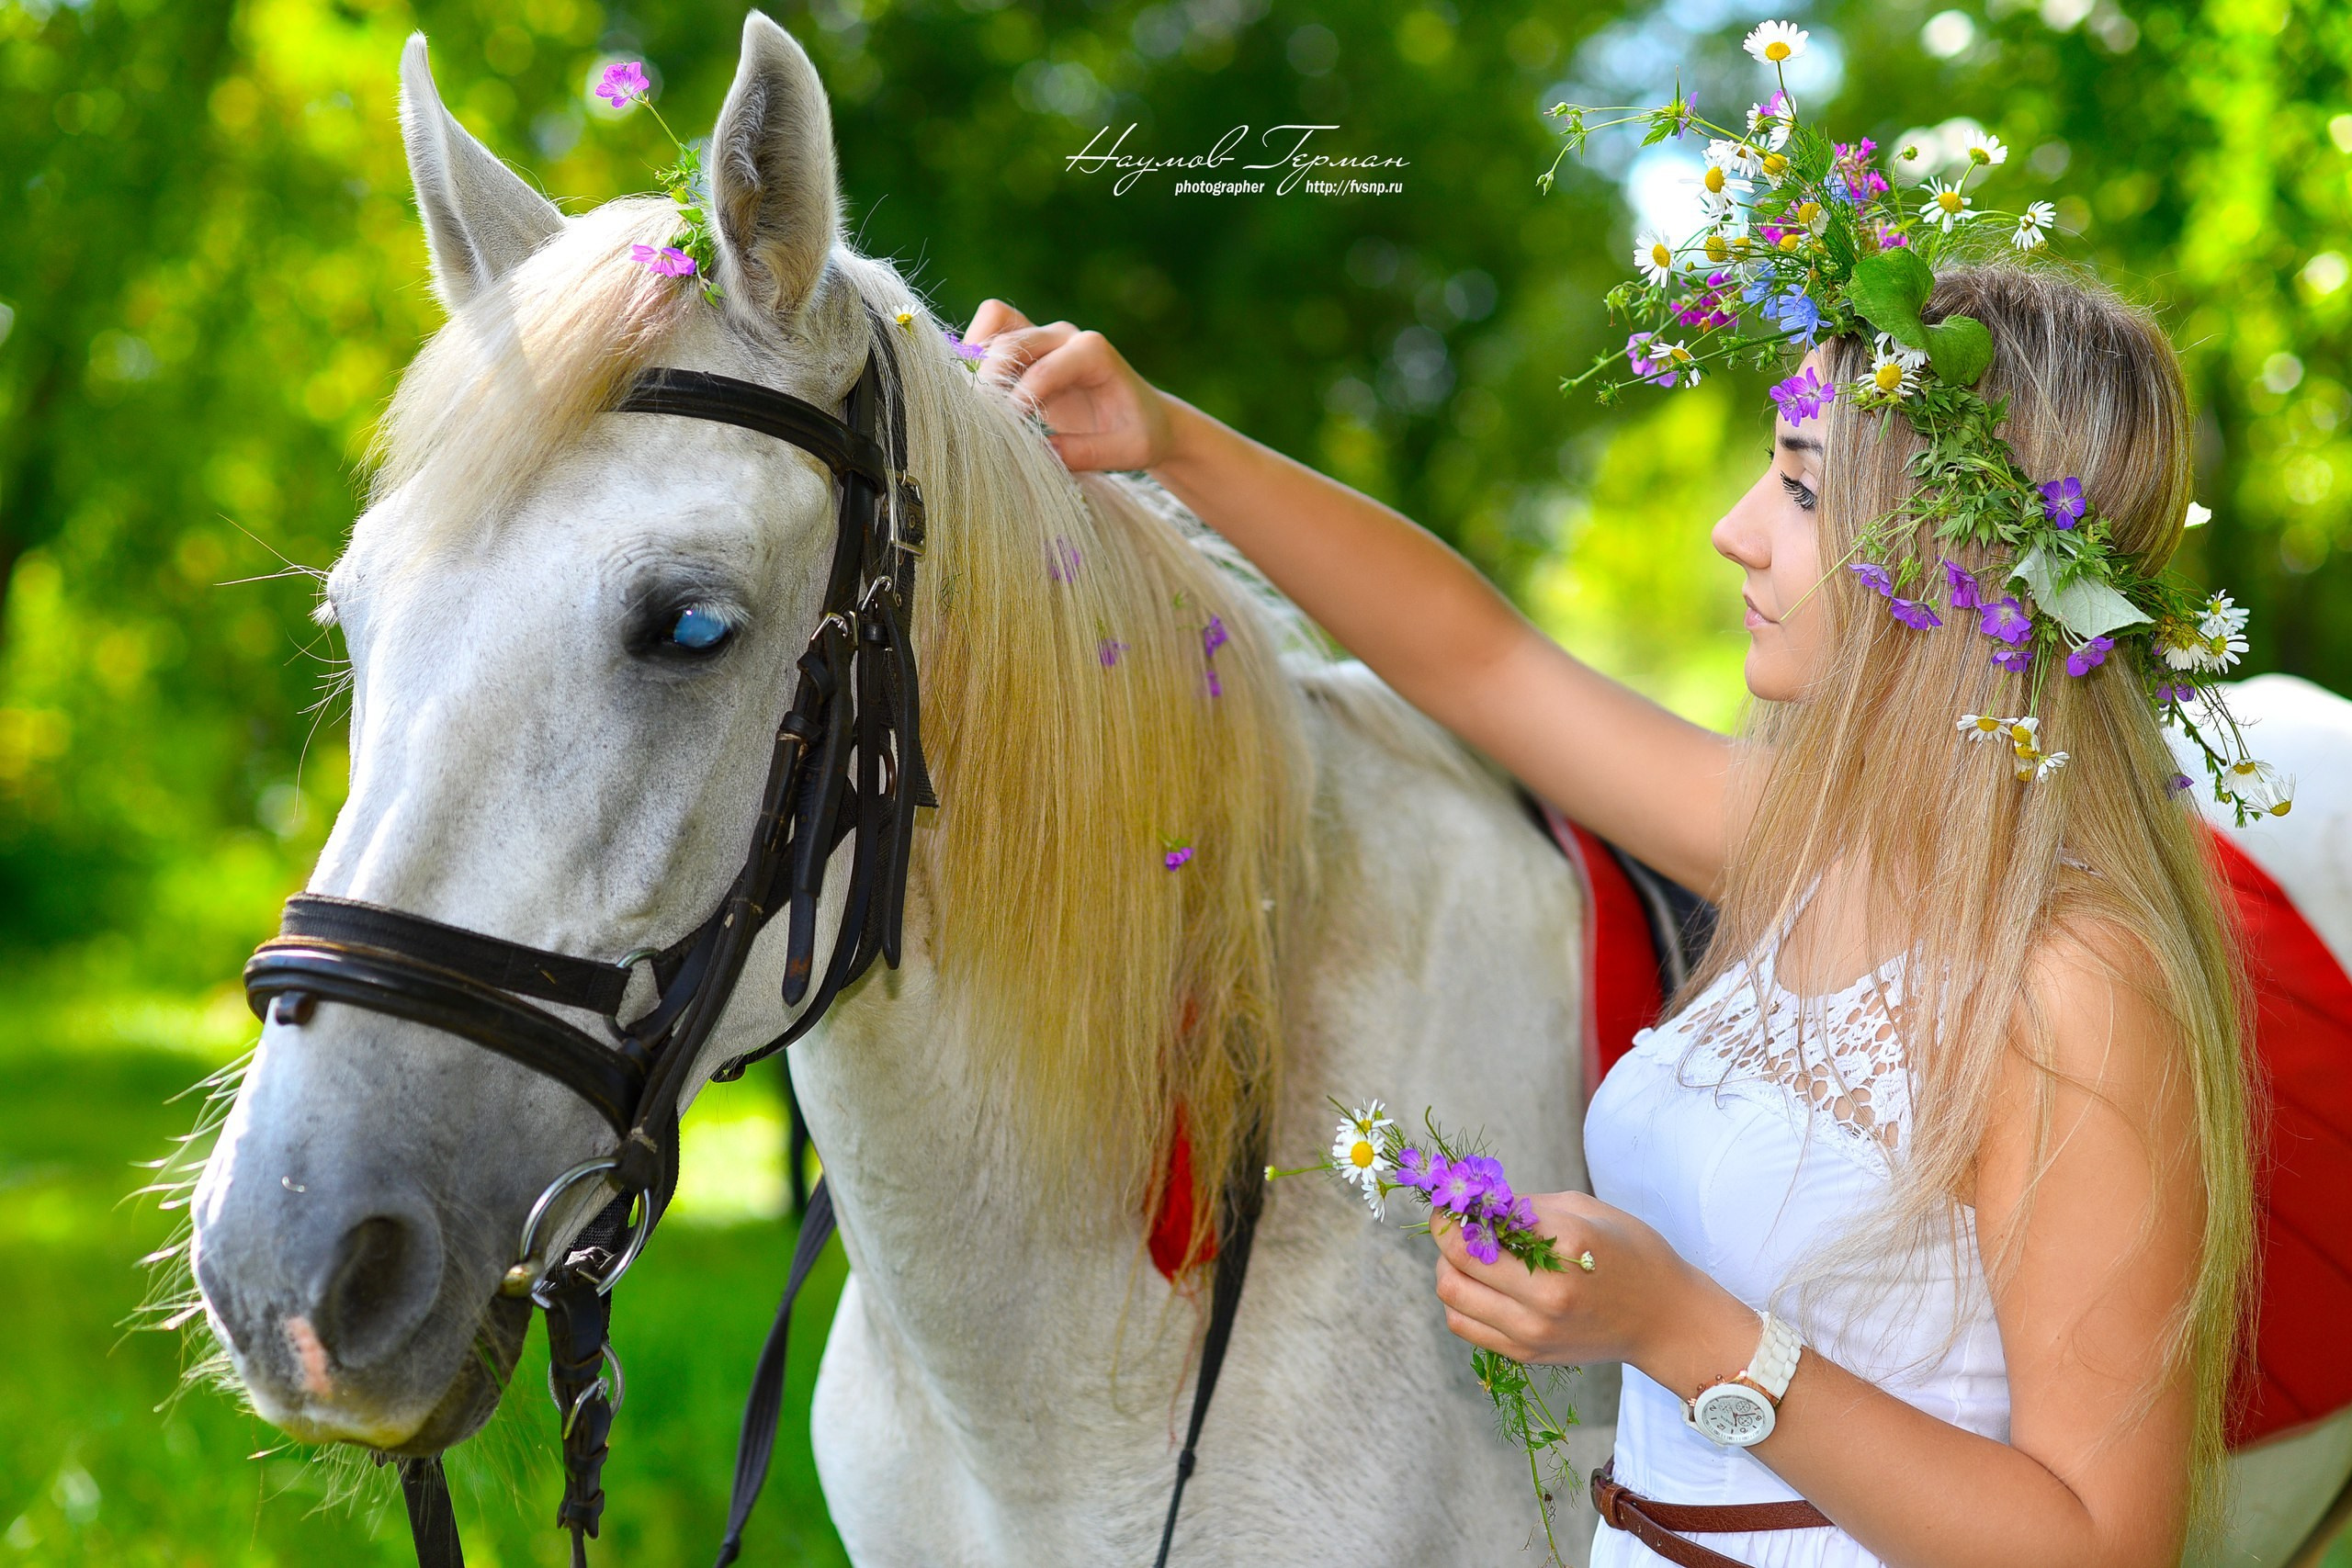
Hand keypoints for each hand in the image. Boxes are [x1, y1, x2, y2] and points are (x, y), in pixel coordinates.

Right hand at [962, 299, 1181, 472]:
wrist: (1145, 418)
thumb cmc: (1139, 434)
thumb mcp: (1127, 451)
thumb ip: (1087, 453)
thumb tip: (1041, 452)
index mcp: (1093, 352)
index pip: (1044, 370)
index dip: (1020, 401)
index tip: (1011, 434)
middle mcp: (1066, 336)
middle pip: (1012, 342)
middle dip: (992, 382)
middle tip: (985, 423)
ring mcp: (1045, 337)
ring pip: (995, 324)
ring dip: (978, 362)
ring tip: (976, 403)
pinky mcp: (1027, 349)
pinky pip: (989, 335)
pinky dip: (974, 358)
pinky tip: (977, 394)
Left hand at [1431, 1190, 1759, 1390]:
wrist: (1664, 1319)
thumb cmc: (1629, 1254)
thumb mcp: (1585, 1209)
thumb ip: (1527, 1206)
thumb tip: (1475, 1203)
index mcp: (1567, 1246)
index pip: (1485, 1221)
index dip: (1460, 1205)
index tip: (1457, 1198)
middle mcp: (1547, 1293)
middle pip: (1457, 1258)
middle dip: (1445, 1231)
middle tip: (1453, 1220)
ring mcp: (1534, 1330)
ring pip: (1452, 1293)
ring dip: (1447, 1266)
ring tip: (1466, 1253)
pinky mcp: (1527, 1353)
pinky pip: (1464, 1324)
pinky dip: (1459, 1299)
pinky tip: (1478, 1283)